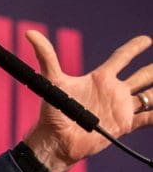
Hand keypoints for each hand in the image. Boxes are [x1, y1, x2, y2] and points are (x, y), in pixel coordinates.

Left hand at [23, 30, 151, 171]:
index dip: (134, 48)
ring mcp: (121, 108)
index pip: (121, 58)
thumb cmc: (53, 109)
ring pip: (149, 96)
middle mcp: (113, 91)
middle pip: (141, 76)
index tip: (147, 39)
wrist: (57, 138)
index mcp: (100, 78)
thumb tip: (29, 33)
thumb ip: (45, 56)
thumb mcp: (51, 79)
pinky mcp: (124, 125)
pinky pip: (149, 119)